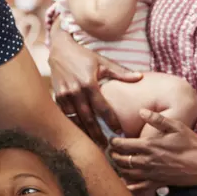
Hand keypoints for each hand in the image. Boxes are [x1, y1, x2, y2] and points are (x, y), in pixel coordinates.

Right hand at [48, 25, 141, 145]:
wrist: (60, 49)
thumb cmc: (84, 56)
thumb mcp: (103, 62)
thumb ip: (121, 72)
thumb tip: (140, 77)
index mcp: (89, 83)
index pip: (102, 107)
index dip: (111, 121)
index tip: (119, 131)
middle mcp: (75, 91)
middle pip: (88, 118)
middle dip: (97, 134)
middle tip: (106, 146)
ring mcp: (64, 95)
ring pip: (75, 119)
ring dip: (84, 132)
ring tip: (93, 144)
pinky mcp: (56, 97)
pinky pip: (65, 115)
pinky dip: (73, 125)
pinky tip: (80, 134)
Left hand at [110, 110, 196, 186]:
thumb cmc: (191, 144)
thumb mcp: (176, 126)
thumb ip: (157, 119)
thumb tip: (142, 111)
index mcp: (150, 146)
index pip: (124, 145)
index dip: (113, 142)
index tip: (111, 139)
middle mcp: (147, 161)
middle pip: (121, 160)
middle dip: (113, 155)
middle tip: (110, 151)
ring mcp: (151, 174)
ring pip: (126, 173)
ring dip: (118, 168)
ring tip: (115, 162)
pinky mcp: (157, 183)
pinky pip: (138, 187)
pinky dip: (128, 185)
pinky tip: (124, 182)